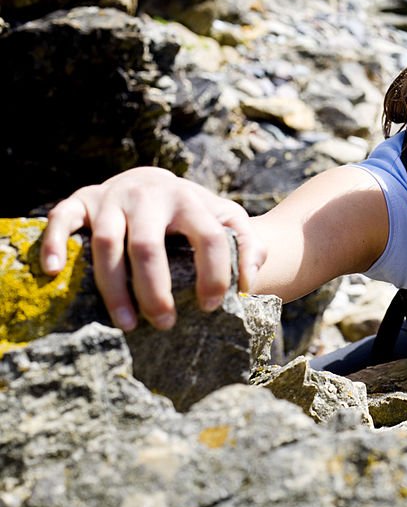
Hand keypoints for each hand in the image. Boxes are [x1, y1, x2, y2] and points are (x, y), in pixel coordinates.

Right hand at [40, 167, 266, 330]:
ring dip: (113, 288)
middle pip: (148, 247)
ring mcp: (113, 197)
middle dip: (155, 291)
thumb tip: (254, 274)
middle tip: (166, 324)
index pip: (207, 237)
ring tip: (127, 325)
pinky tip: (52, 273)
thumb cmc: (193, 213)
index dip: (214, 274)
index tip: (211, 306)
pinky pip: (61, 218)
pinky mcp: (82, 199)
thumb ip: (246, 242)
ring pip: (106, 244)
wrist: (155, 182)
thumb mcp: (225, 220)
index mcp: (190, 201)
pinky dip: (53, 243)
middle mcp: (149, 195)